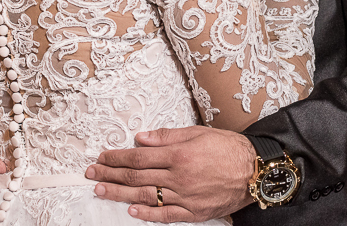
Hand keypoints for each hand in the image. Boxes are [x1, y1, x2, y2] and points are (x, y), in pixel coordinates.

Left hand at [86, 126, 255, 221]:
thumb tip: (140, 137)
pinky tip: (132, 211)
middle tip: (91, 174)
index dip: (117, 157)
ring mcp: (185, 197)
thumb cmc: (229, 149)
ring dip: (120, 194)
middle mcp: (178, 177)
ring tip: (101, 191)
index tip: (101, 157)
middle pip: (137, 176)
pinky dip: (148, 214)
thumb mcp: (198, 133)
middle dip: (111, 175)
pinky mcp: (194, 212)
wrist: (255, 172)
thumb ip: (167, 136)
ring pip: (146, 196)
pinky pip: (166, 215)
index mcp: (178, 155)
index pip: (138, 156)